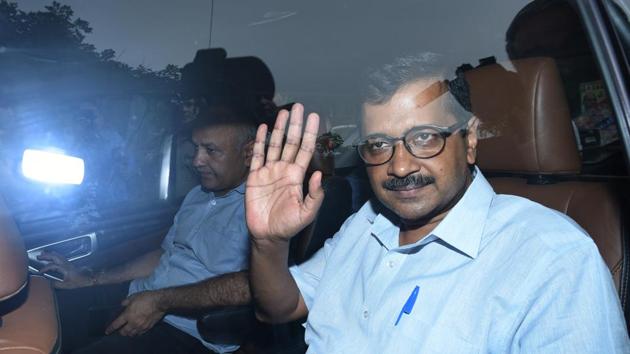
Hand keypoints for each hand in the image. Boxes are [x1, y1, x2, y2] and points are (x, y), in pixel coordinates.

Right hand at [37, 251, 91, 288]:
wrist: (89, 279)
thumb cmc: (79, 282)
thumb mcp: (67, 285)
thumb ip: (56, 284)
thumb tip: (47, 283)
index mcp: (65, 268)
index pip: (52, 266)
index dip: (45, 268)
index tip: (39, 272)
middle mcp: (66, 264)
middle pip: (55, 256)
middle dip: (46, 256)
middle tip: (38, 256)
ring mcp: (68, 262)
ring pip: (58, 255)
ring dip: (50, 254)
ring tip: (43, 253)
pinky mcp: (70, 263)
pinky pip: (60, 257)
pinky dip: (55, 255)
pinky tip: (52, 256)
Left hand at [105, 291, 164, 336]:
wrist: (160, 302)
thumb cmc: (146, 297)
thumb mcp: (134, 296)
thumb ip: (126, 301)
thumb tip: (122, 304)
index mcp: (127, 315)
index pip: (116, 324)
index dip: (111, 329)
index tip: (107, 331)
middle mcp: (133, 323)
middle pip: (124, 332)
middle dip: (120, 332)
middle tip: (120, 330)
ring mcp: (141, 326)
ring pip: (132, 334)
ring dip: (128, 333)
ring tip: (128, 331)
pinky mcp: (148, 327)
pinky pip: (140, 333)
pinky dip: (137, 333)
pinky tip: (137, 330)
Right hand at [246, 103, 324, 243]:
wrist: (267, 235)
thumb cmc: (289, 225)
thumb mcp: (307, 213)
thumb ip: (315, 195)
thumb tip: (318, 174)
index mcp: (297, 176)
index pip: (305, 150)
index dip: (310, 134)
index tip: (314, 117)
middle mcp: (284, 169)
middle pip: (291, 142)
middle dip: (295, 125)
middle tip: (299, 107)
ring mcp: (269, 171)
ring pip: (275, 145)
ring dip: (279, 129)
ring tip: (283, 113)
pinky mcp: (255, 177)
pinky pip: (257, 155)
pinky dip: (259, 142)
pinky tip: (262, 129)